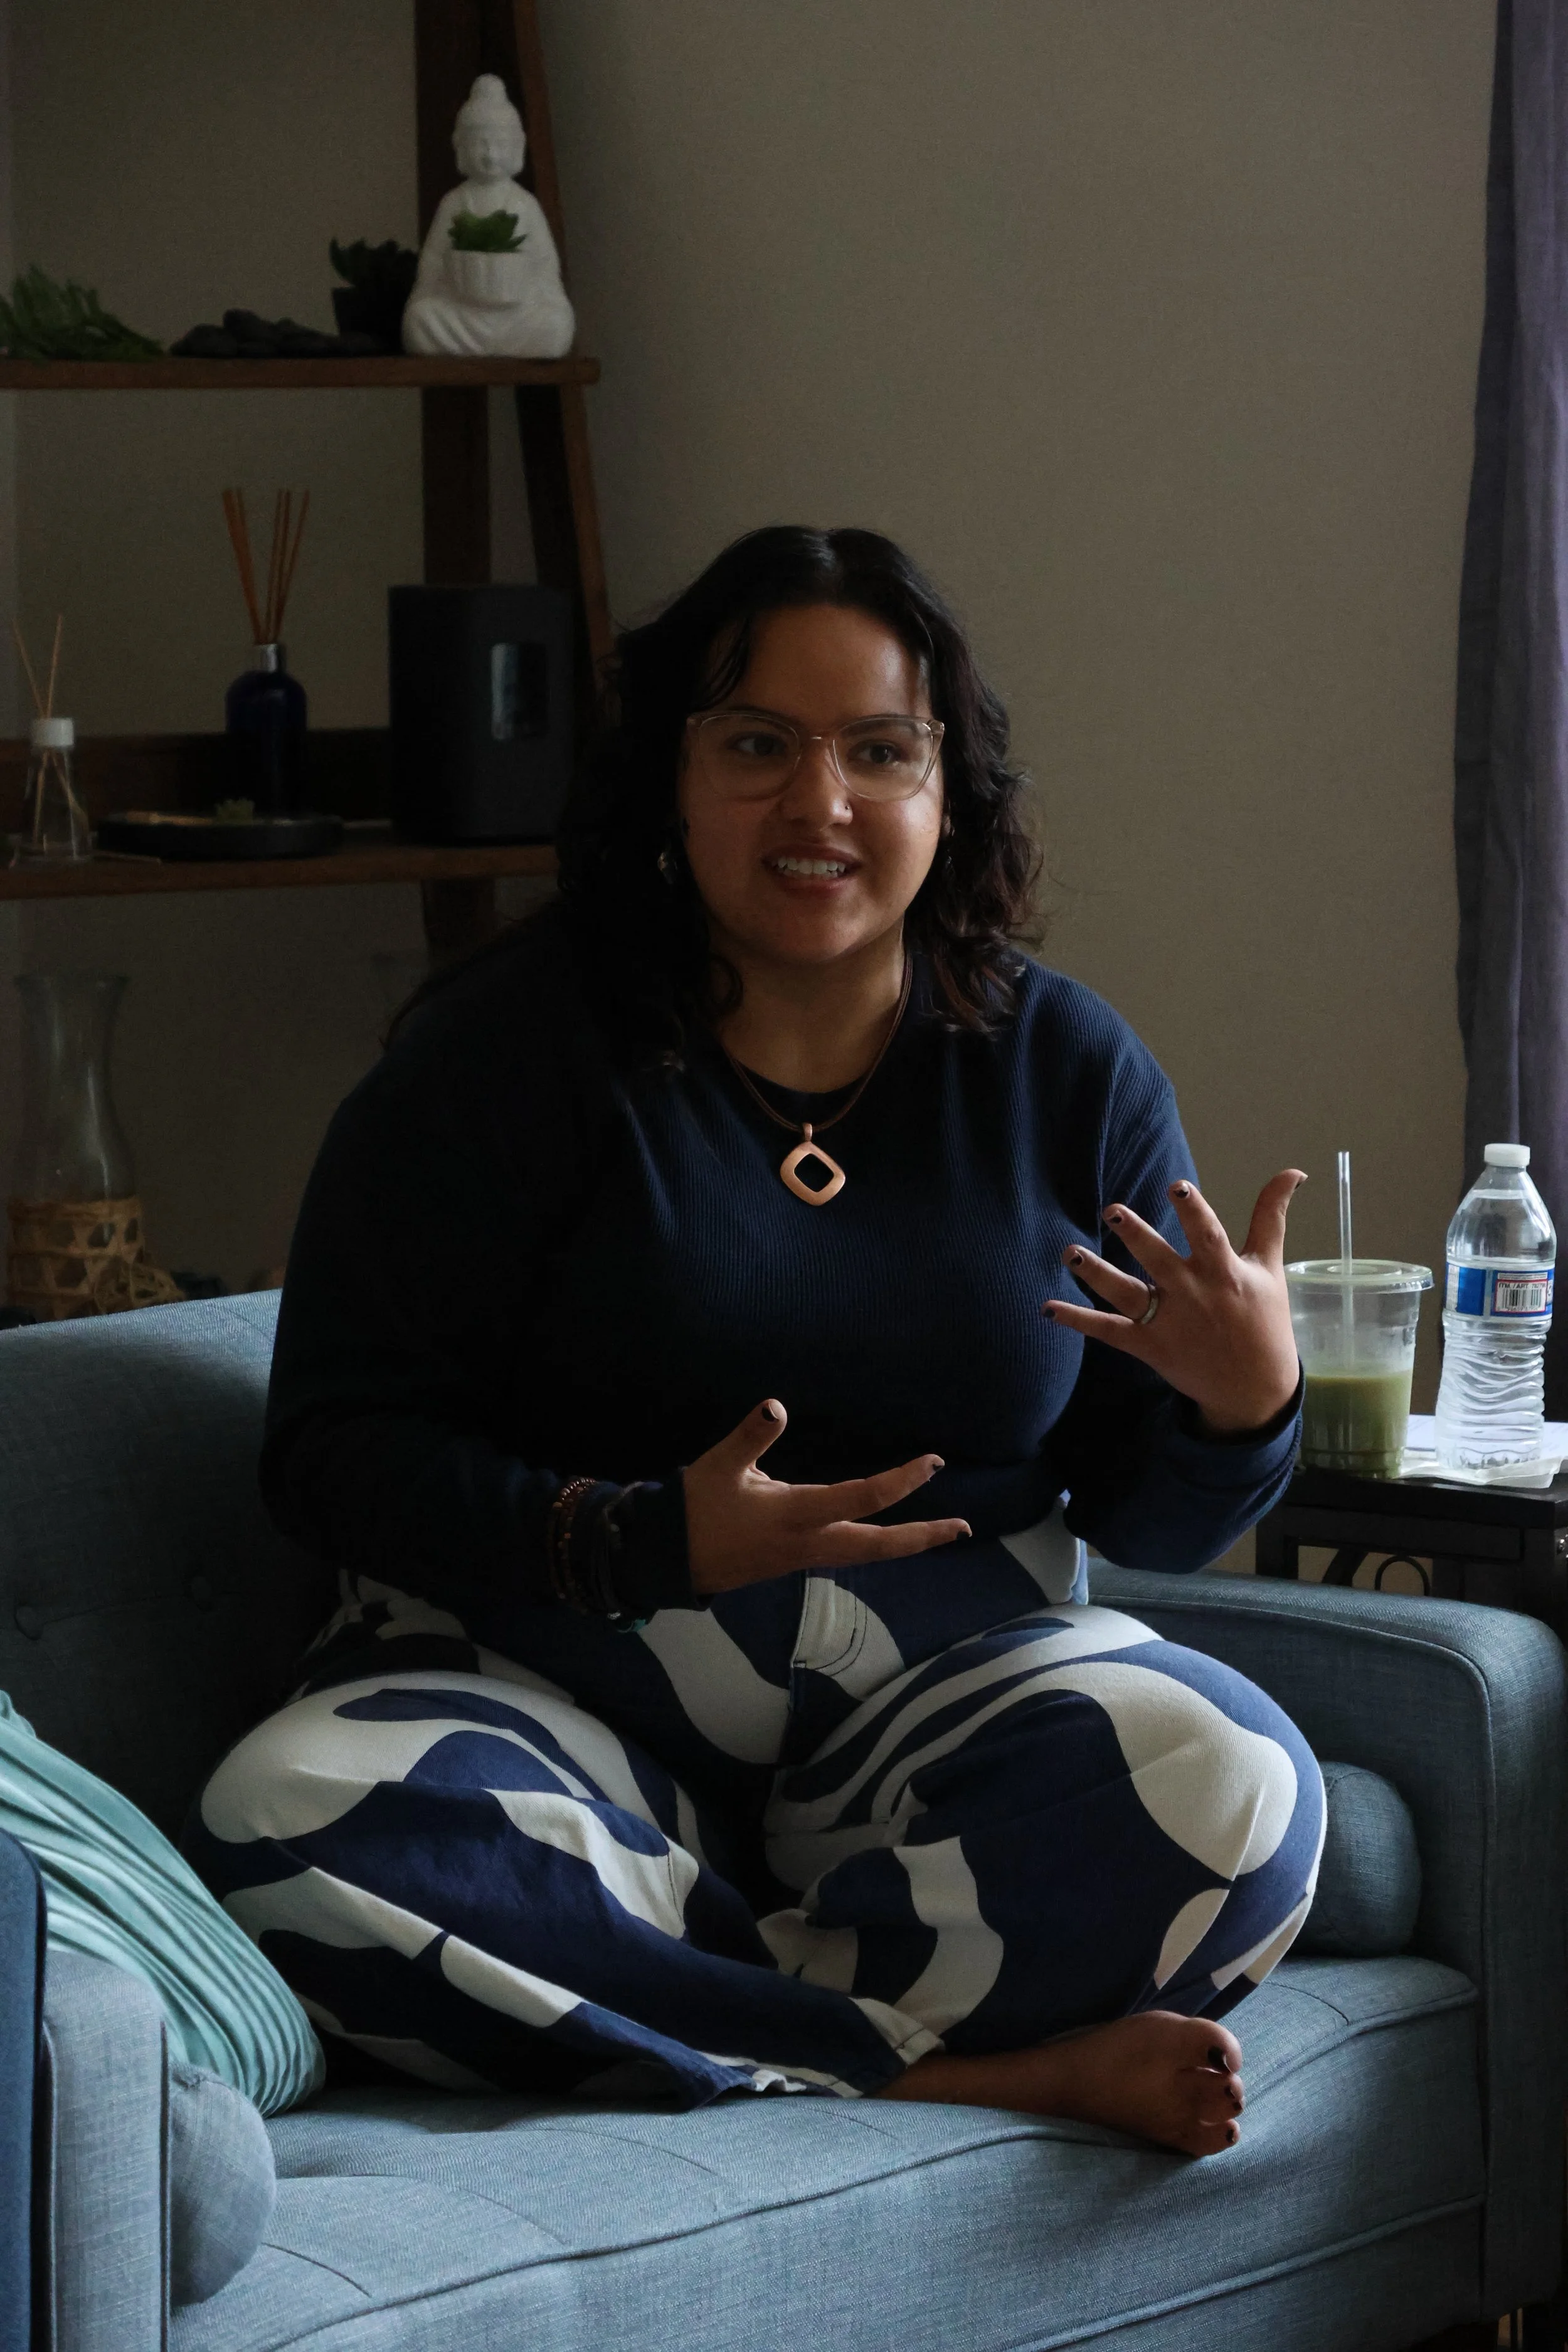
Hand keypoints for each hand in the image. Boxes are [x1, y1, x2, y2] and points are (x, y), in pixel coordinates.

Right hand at [682, 1399, 971, 1596]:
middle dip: (923, 1536)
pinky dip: (878, 1543)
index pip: (863, 1498)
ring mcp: (806, 1557)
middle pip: (880, 1546)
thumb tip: (777, 1406)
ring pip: (867, 1553)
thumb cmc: (696, 1510)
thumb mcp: (720, 1466)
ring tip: (938, 1532)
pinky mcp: (798, 1561)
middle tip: (963, 1528)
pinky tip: (885, 1534)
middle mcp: (810, 1542)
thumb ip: (751, 1436)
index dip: (902, 1481)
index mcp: (797, 1515)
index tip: (934, 1463)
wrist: (670, 1560)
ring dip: (906, 1543)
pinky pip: (850, 1552)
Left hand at [1046, 1172, 1304, 1435]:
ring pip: (1127, 1294)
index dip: (1193, 1211)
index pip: (1208, 1236)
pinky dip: (1079, 1320)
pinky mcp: (1150, 1347)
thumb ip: (1271, 1217)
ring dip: (1096, 1274)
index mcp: (1224, 1272)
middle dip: (1136, 1235)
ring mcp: (1170, 1322)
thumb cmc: (1263, 1319)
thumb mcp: (1269, 1267)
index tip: (1176, 1187)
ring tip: (1069, 1252)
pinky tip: (1048, 1308)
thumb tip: (1293, 1171)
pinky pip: (1109, 1331)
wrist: (1256, 1389)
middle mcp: (1194, 1295)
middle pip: (1159, 1261)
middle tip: (1111, 1210)